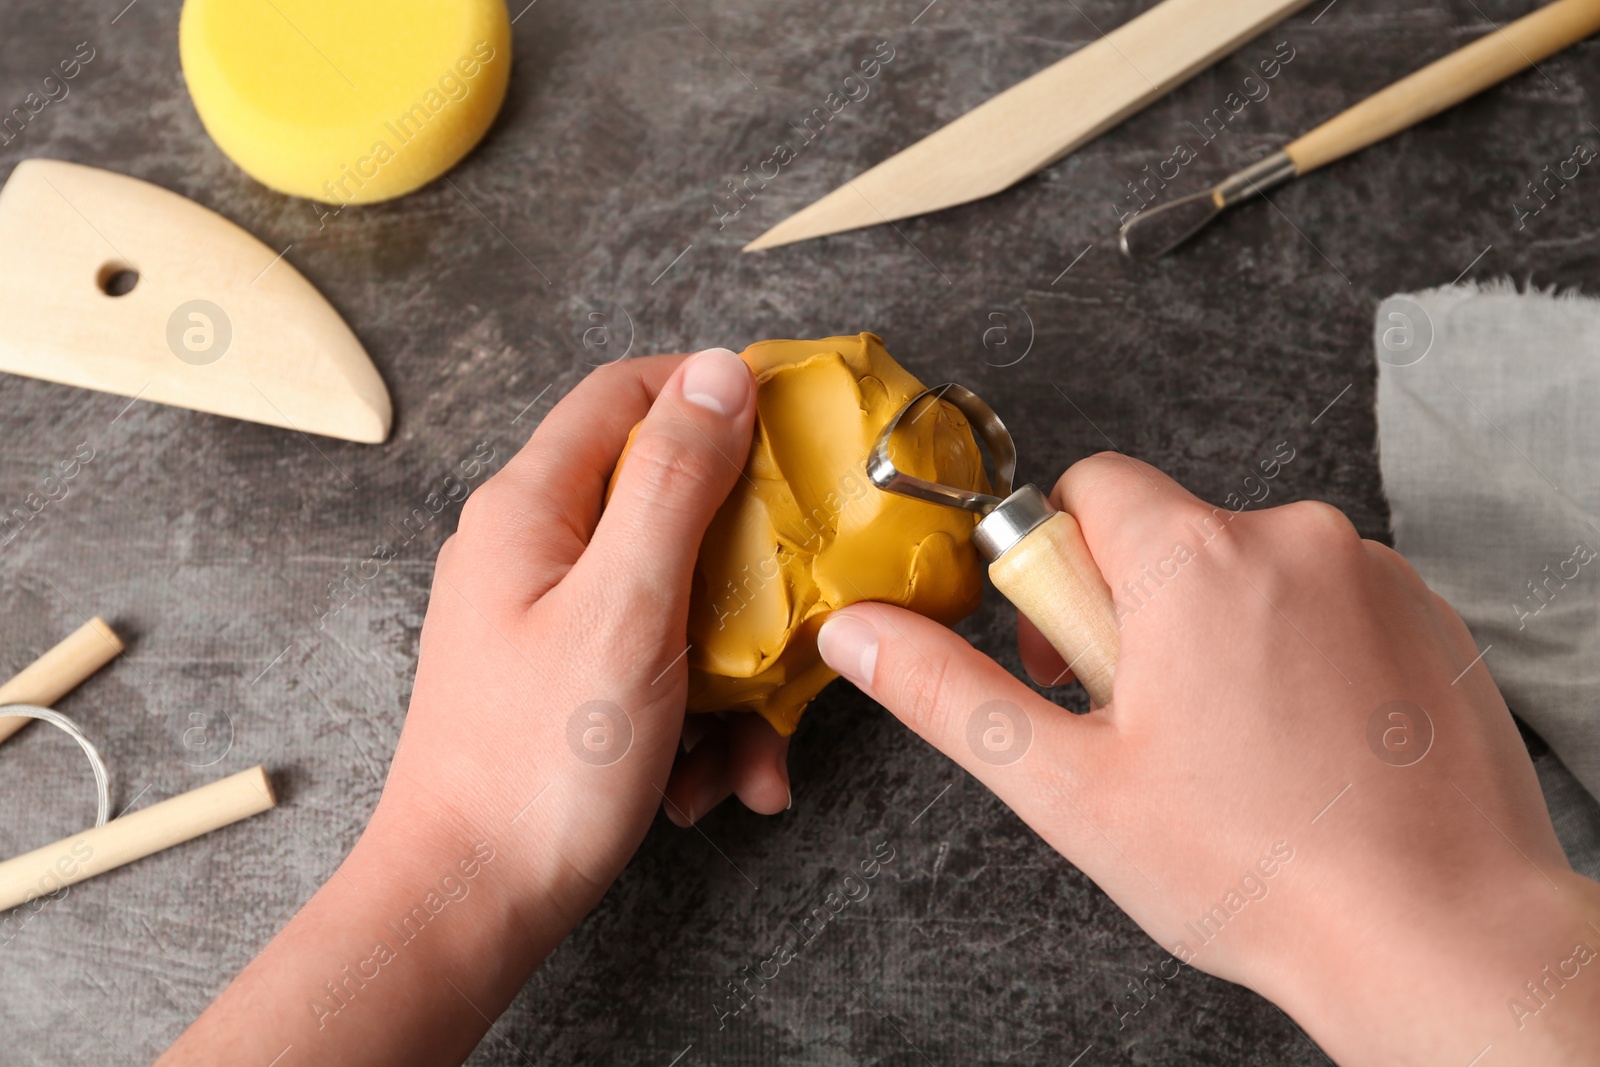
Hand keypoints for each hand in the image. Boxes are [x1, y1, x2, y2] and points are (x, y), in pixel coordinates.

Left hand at [388, 347, 791, 918]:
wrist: (469, 904)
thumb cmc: (540, 764)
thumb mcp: (627, 606)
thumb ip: (674, 482)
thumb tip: (717, 371)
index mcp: (528, 508)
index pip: (625, 393)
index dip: (712, 393)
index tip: (794, 434)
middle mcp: (529, 549)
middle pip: (663, 501)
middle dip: (745, 566)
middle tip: (799, 612)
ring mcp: (545, 618)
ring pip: (675, 597)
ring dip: (734, 664)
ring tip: (753, 745)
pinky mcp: (565, 681)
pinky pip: (655, 663)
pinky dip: (701, 715)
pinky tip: (717, 779)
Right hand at [817, 454, 1599, 1064]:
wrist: (1438, 938)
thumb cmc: (1255, 870)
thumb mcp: (1068, 785)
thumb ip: (946, 691)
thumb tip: (853, 632)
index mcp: (1197, 559)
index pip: (1090, 487)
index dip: (1058, 570)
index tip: (1073, 661)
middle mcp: (1296, 538)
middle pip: (1168, 533)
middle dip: (1135, 614)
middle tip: (1148, 726)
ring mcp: (1375, 574)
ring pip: (1249, 570)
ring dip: (1219, 633)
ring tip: (1232, 751)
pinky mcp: (1430, 616)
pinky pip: (1327, 599)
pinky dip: (1298, 652)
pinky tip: (1301, 747)